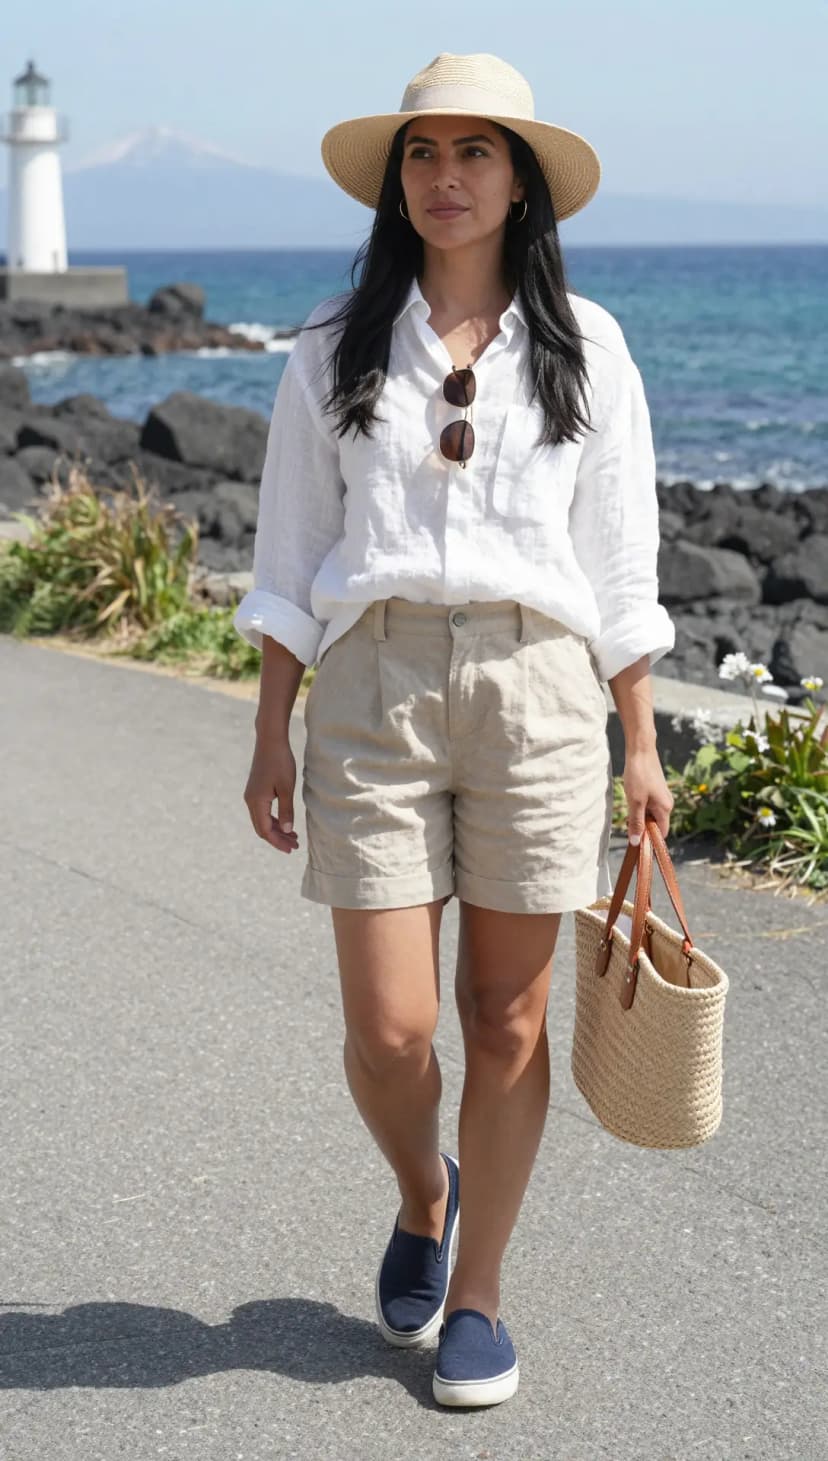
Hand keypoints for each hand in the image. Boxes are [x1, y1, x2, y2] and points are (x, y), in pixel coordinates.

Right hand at [244, 735, 300, 852]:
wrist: (270, 741)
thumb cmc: (280, 762)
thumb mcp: (287, 788)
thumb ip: (287, 810)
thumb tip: (288, 830)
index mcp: (257, 802)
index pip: (265, 830)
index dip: (278, 842)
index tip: (291, 849)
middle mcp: (250, 801)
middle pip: (262, 828)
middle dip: (278, 839)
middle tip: (294, 846)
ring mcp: (252, 796)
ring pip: (262, 820)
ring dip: (277, 830)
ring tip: (293, 837)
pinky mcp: (255, 791)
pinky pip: (263, 812)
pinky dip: (274, 820)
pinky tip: (286, 822)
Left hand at [623, 745, 673, 845]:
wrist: (641, 749)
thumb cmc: (639, 774)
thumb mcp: (635, 802)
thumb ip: (636, 822)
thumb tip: (636, 842)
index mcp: (665, 808)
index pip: (661, 833)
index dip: (649, 839)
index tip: (636, 842)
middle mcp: (666, 803)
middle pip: (655, 824)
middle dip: (641, 825)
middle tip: (627, 820)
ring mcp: (661, 796)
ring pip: (649, 813)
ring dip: (638, 814)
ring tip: (629, 804)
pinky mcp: (655, 789)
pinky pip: (647, 804)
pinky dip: (638, 805)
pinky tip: (630, 796)